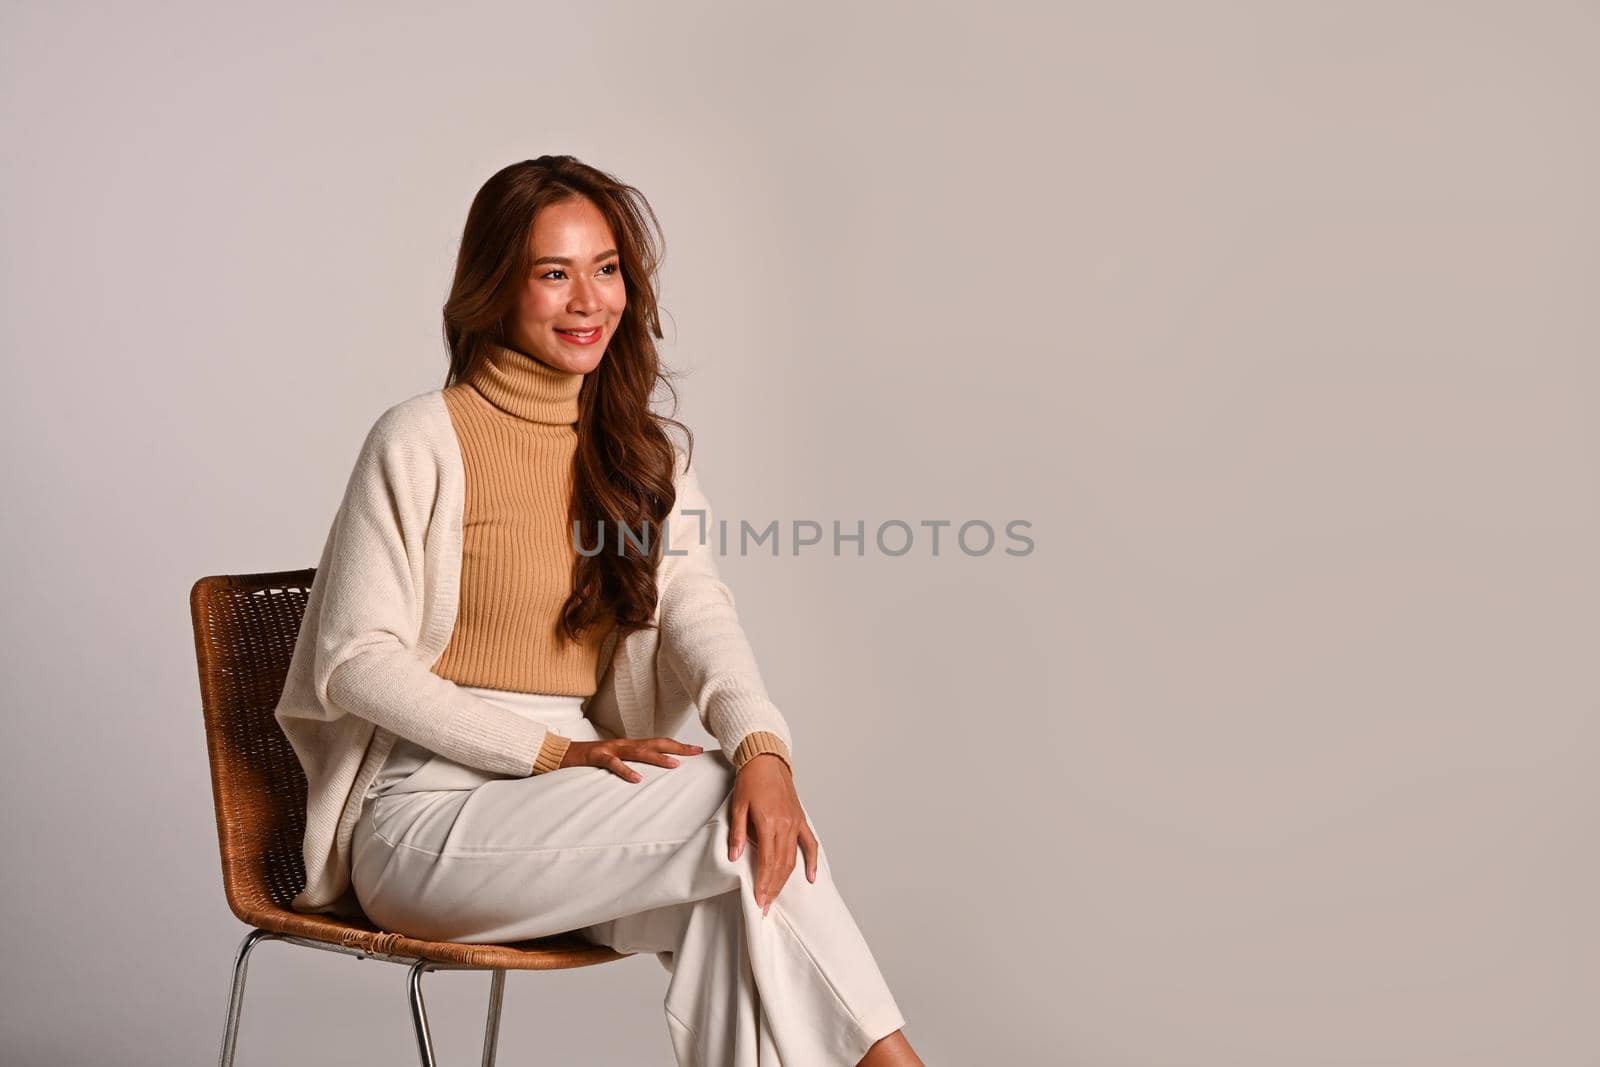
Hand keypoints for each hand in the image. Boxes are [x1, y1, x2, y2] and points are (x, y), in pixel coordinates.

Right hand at [563, 737, 703, 781]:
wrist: (562, 754)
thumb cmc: (591, 760)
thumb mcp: (615, 762)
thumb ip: (632, 765)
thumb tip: (651, 777)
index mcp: (630, 746)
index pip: (659, 743)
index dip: (678, 746)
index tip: (698, 750)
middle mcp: (624, 744)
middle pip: (655, 743)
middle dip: (677, 748)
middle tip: (696, 752)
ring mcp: (611, 749)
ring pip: (638, 752)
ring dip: (658, 758)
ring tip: (675, 764)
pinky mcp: (597, 756)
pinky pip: (613, 763)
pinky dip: (626, 771)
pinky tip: (637, 779)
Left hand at [726, 754, 817, 915]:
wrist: (766, 760)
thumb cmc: (750, 781)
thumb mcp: (738, 806)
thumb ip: (738, 833)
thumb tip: (735, 857)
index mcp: (769, 822)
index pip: (768, 861)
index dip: (764, 884)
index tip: (759, 901)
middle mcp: (786, 825)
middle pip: (782, 864)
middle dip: (773, 888)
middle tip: (765, 907)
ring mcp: (795, 823)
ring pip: (793, 858)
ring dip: (785, 880)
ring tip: (776, 897)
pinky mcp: (800, 819)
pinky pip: (809, 843)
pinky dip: (812, 861)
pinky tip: (811, 877)